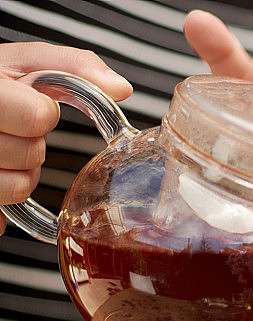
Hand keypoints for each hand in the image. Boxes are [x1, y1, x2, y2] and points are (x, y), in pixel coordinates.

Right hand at [0, 42, 131, 234]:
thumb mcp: (27, 61)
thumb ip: (74, 66)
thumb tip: (120, 88)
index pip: (37, 116)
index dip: (44, 113)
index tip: (35, 106)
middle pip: (31, 154)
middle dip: (34, 143)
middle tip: (20, 130)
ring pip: (21, 186)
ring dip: (25, 170)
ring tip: (9, 148)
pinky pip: (6, 206)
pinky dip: (10, 190)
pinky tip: (2, 169)